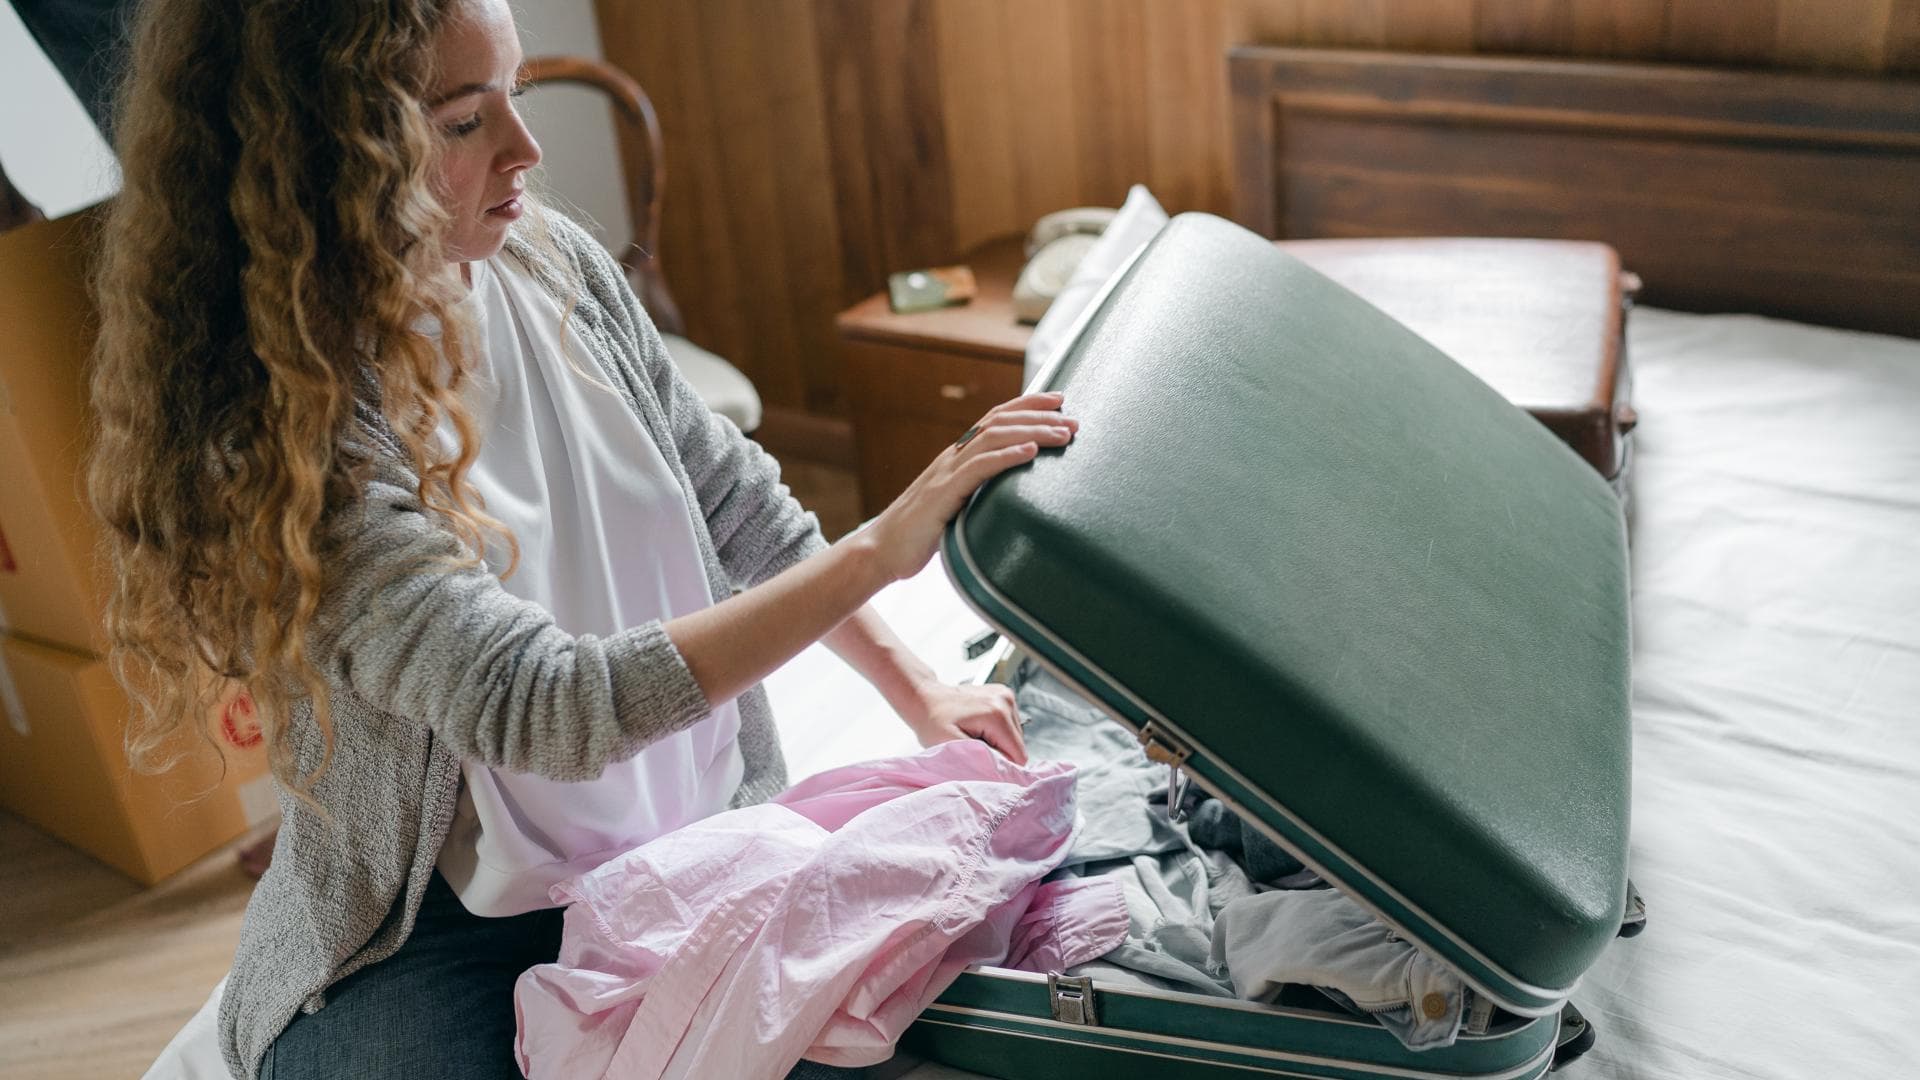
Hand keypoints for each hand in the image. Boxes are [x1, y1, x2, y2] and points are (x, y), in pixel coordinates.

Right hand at [863, 390, 1076, 583]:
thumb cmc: (920, 532)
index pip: (995, 419)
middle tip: (1073, 421)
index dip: (1026, 405)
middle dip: (1039, 417)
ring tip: (1062, 434)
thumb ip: (978, 492)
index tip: (1058, 400)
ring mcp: (946, 473)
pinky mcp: (943, 495)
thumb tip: (1010, 493)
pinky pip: (979, 469)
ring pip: (994, 439)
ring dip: (1032, 432)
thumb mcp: (956, 505)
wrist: (882, 550)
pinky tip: (1031, 452)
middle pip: (999, 423)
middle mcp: (952, 458)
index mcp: (956, 457)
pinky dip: (1007, 457)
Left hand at [902, 680, 1027, 764]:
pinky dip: (995, 731)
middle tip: (973, 746)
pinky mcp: (1003, 695)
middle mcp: (1006, 700)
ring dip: (997, 741)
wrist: (925, 698)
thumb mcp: (952, 746)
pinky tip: (978, 726)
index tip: (980, 761)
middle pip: (1018, 745)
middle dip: (998, 751)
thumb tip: (1005, 770)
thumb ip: (981, 759)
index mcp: (997, 714)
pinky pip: (1009, 725)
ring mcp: (1006, 695)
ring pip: (1015, 736)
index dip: (1001, 765)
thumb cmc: (932, 721)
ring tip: (974, 735)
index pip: (1018, 755)